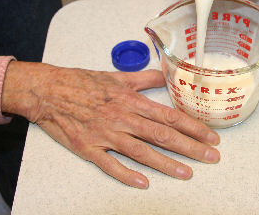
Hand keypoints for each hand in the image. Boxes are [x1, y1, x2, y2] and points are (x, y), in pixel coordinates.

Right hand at [1, 62, 219, 188]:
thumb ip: (144, 79)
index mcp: (130, 100)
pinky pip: (110, 164)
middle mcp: (122, 117)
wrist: (48, 90)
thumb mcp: (116, 75)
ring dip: (166, 163)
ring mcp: (105, 134)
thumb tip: (166, 76)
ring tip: (187, 173)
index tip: (210, 137)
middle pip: (162, 135)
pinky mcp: (88, 147)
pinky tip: (144, 183)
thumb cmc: (81, 82)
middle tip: (211, 157)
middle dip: (190, 147)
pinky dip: (127, 174)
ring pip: (141, 151)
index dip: (193, 127)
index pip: (169, 115)